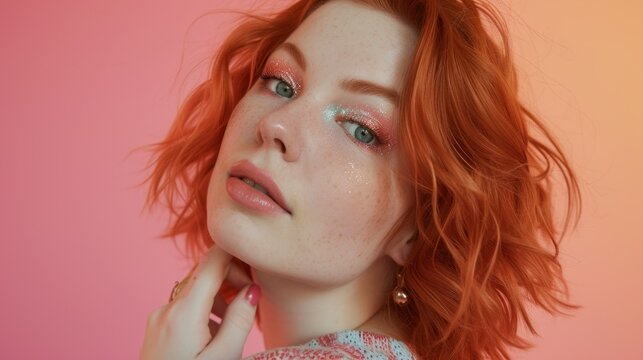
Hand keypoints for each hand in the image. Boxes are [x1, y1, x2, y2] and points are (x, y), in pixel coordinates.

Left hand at [140, 247, 259, 359]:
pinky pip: (184, 306)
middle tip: (252, 301)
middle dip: (232, 279)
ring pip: (195, 289)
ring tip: (234, 324)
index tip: (257, 267)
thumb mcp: (225, 357)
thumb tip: (253, 287)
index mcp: (184, 312)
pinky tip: (214, 334)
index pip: (212, 260)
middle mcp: (167, 308)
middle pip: (204, 273)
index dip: (238, 255)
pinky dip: (204, 310)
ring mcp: (159, 317)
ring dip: (219, 296)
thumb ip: (241, 319)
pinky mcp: (156, 327)